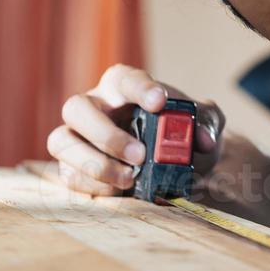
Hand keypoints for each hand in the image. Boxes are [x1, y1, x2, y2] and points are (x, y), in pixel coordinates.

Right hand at [46, 64, 227, 196]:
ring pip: (62, 142)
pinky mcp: (74, 167)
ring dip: (95, 163)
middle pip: (76, 108)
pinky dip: (94, 185)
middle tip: (140, 155)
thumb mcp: (202, 123)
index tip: (161, 102)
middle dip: (106, 134)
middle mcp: (93, 107)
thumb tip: (204, 140)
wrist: (173, 163)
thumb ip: (207, 122)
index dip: (139, 88)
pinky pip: (69, 175)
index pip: (124, 78)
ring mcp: (77, 137)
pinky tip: (120, 191)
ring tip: (130, 179)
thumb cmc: (181, 133)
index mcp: (122, 87)